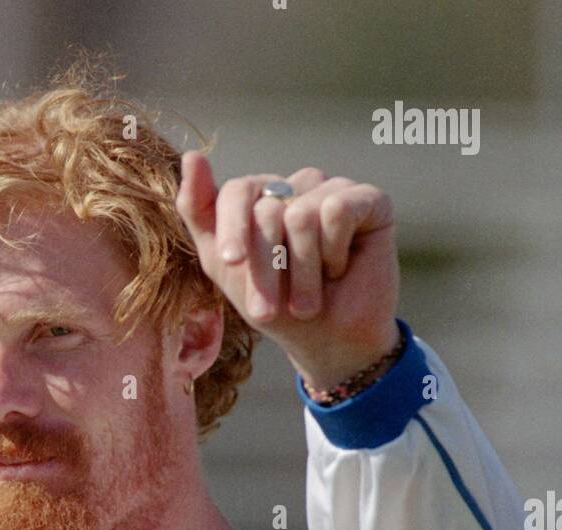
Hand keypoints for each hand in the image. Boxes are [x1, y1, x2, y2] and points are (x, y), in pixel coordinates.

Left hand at [175, 152, 400, 390]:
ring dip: (302, 272)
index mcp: (261, 197)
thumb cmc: (277, 306)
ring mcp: (333, 189)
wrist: (328, 342)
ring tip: (311, 296)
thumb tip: (193, 155)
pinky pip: (337, 211)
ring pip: (302, 215)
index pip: (238, 193)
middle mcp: (297, 186)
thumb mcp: (226, 268)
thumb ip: (200, 213)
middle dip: (266, 270)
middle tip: (272, 310)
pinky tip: (341, 267)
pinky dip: (334, 252)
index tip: (232, 262)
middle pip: (268, 211)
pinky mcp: (368, 199)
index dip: (232, 229)